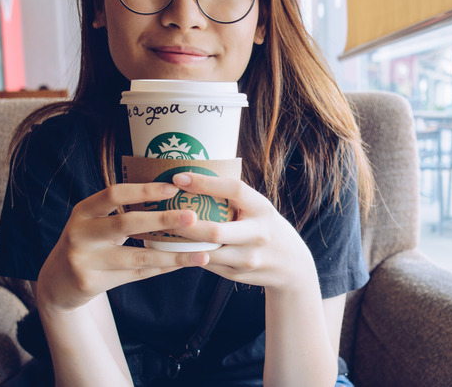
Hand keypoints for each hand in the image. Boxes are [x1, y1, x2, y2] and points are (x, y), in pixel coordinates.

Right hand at [36, 182, 208, 312]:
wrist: (56, 283)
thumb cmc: (87, 243)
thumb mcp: (93, 222)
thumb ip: (120, 211)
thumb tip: (172, 194)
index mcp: (83, 211)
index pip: (114, 194)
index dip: (144, 190)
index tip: (173, 187)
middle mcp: (79, 233)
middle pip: (126, 223)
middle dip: (162, 219)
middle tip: (193, 216)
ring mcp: (83, 259)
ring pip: (136, 256)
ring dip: (172, 255)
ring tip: (202, 253)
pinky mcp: (90, 282)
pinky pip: (135, 275)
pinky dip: (162, 268)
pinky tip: (184, 264)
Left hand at [169, 173, 317, 292]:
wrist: (292, 265)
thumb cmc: (265, 226)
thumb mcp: (259, 208)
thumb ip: (234, 198)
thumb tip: (190, 179)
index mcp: (262, 209)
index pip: (233, 190)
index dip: (205, 183)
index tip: (178, 177)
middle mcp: (258, 234)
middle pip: (215, 231)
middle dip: (185, 223)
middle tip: (162, 213)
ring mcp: (248, 258)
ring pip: (206, 253)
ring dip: (180, 244)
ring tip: (160, 231)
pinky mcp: (237, 275)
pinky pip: (206, 264)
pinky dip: (188, 255)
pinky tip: (172, 247)